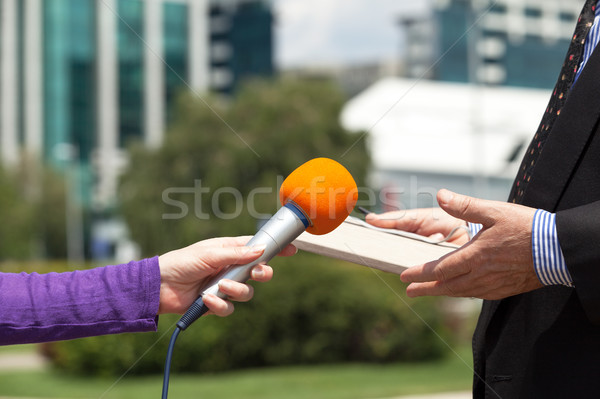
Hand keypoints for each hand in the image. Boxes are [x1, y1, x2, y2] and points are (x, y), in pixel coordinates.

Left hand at [158, 236, 295, 315]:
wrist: (159, 286)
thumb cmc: (182, 262)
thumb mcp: (209, 254)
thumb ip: (236, 254)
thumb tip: (261, 250)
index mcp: (230, 250)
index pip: (257, 248)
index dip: (274, 249)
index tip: (292, 249)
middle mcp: (230, 268)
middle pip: (259, 272)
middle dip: (261, 274)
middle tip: (256, 274)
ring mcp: (224, 286)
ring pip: (247, 293)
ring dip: (237, 291)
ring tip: (221, 287)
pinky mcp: (215, 304)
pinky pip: (229, 308)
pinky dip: (220, 305)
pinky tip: (207, 300)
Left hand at [369, 189, 542, 299]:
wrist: (557, 249)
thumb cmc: (526, 227)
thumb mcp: (493, 211)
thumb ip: (464, 205)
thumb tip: (440, 195)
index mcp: (475, 255)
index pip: (440, 269)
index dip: (420, 273)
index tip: (404, 276)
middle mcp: (481, 274)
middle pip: (446, 286)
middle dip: (425, 288)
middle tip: (409, 291)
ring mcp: (493, 285)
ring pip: (461, 292)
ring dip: (442, 292)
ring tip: (429, 291)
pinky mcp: (504, 289)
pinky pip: (477, 294)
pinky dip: (462, 292)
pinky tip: (459, 289)